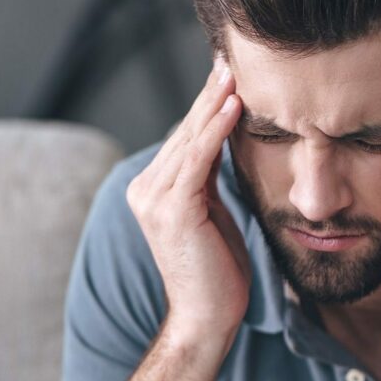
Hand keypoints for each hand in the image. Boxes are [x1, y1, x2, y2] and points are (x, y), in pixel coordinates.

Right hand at [126, 56, 248, 337]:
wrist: (207, 316)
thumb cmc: (217, 270)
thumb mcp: (213, 213)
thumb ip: (209, 180)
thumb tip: (224, 144)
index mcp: (154, 190)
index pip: (185, 139)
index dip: (206, 107)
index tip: (226, 78)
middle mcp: (146, 190)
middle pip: (185, 133)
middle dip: (209, 97)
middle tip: (229, 64)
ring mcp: (155, 199)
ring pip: (190, 140)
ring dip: (214, 105)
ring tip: (234, 76)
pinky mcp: (173, 209)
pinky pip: (198, 160)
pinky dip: (215, 131)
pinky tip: (232, 107)